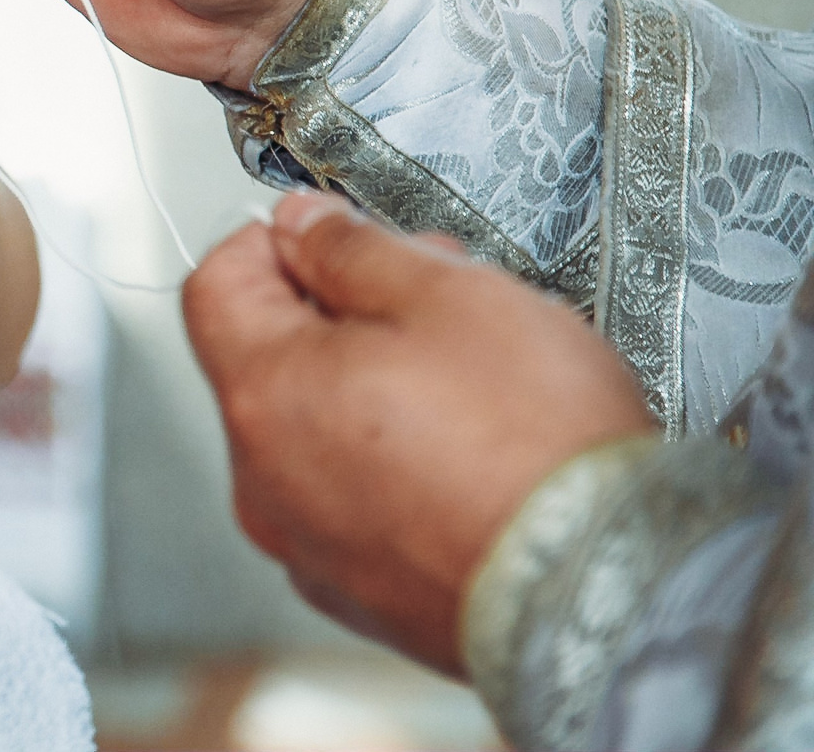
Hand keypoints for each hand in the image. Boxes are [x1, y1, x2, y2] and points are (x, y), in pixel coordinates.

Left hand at [183, 192, 654, 673]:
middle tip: (433, 290)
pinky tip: (470, 452)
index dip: (272, 242)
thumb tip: (297, 227)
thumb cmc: (532, 441)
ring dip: (373, 385)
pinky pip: (355, 501)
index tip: (335, 233)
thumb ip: (350, 249)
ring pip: (315, 432)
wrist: (607, 586)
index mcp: (263, 396)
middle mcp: (263, 482)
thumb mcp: (445, 294)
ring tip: (471, 374)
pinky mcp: (364, 594)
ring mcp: (308, 547)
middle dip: (342, 310)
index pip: (215, 287)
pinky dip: (394, 464)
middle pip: (269, 361)